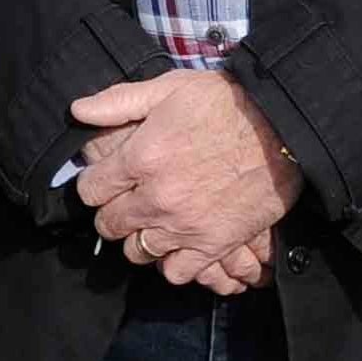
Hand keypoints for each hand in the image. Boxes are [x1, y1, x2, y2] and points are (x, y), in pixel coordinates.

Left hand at [68, 73, 300, 285]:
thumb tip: (78, 111)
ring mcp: (184, 225)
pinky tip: (178, 243)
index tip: (107, 179)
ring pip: (137, 252)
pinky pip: (175, 272)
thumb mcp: (170, 88)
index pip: (90, 190)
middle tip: (129, 200)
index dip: (95, 184)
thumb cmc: (226, 103)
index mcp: (141, 157)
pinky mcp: (213, 244)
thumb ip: (119, 101)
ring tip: (153, 222)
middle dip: (113, 212)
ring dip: (140, 238)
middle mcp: (156, 197)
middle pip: (109, 225)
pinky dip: (172, 262)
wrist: (284, 128)